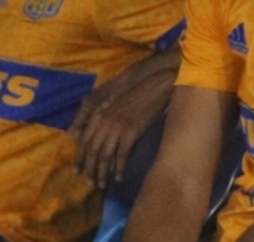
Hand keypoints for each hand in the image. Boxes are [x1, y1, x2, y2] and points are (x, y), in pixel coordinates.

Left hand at [72, 55, 176, 187]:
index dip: (80, 158)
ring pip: (105, 156)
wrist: (158, 86)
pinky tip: (120, 176)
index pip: (84, 141)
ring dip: (103, 173)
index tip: (77, 171)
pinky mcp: (131, 132)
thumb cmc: (139, 93)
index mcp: (98, 115)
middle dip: (90, 169)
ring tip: (103, 184)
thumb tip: (94, 136)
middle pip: (92, 152)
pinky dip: (120, 168)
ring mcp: (117, 128)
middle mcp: (104, 122)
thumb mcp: (116, 104)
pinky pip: (122, 155)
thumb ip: (103, 118)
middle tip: (90, 183)